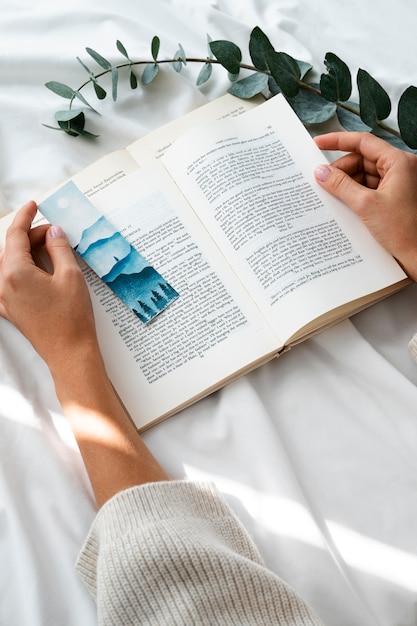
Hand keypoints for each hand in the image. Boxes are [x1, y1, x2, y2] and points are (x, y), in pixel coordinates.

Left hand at [0, 200, 100, 374]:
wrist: (70, 354)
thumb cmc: (72, 318)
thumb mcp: (71, 276)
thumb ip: (59, 248)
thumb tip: (53, 232)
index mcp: (14, 273)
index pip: (15, 235)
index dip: (26, 217)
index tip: (34, 205)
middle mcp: (3, 285)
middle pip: (11, 249)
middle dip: (30, 236)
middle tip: (54, 233)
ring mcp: (5, 300)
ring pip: (9, 265)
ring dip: (26, 253)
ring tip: (49, 249)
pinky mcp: (11, 311)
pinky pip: (9, 282)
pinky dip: (21, 270)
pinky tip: (37, 270)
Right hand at [314, 132, 416, 280]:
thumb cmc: (405, 231)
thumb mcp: (366, 206)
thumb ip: (341, 186)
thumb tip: (322, 172)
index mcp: (399, 162)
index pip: (364, 142)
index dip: (339, 141)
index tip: (320, 142)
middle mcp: (401, 169)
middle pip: (363, 159)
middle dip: (342, 169)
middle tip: (322, 179)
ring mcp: (399, 183)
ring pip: (365, 174)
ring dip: (347, 183)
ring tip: (331, 194)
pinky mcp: (394, 197)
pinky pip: (370, 188)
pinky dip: (355, 193)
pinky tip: (343, 202)